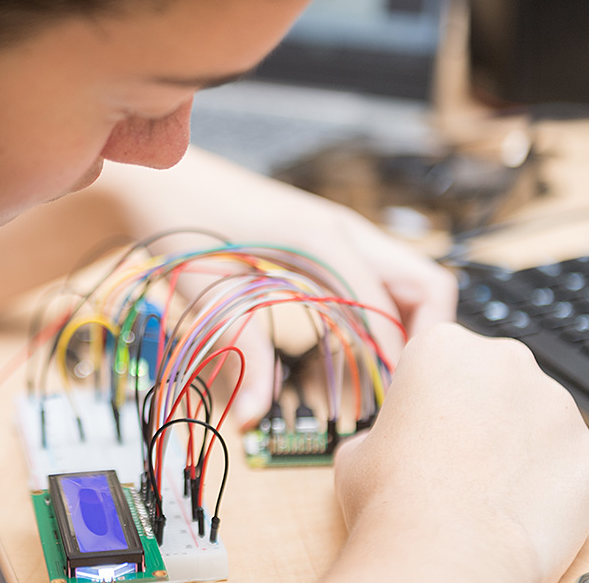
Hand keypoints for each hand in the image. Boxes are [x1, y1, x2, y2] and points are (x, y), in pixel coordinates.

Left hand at [96, 147, 456, 426]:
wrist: (161, 174)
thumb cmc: (179, 219)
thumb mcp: (207, 289)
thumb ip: (240, 348)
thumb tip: (254, 413)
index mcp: (321, 238)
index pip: (390, 303)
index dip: (394, 357)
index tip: (382, 402)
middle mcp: (342, 230)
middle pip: (426, 283)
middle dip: (426, 339)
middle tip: (398, 389)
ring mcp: (339, 231)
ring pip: (409, 280)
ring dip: (408, 328)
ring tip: (379, 377)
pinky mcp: (328, 239)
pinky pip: (379, 278)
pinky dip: (384, 314)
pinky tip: (354, 348)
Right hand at [327, 324, 588, 582]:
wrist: (445, 551)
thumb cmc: (393, 499)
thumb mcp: (357, 449)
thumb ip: (383, 431)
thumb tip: (393, 443)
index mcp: (443, 346)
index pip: (444, 360)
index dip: (434, 397)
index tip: (429, 426)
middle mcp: (505, 361)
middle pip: (498, 382)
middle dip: (485, 414)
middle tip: (460, 461)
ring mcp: (558, 405)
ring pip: (540, 421)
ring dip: (522, 448)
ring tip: (490, 493)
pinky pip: (572, 463)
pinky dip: (554, 485)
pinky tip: (521, 511)